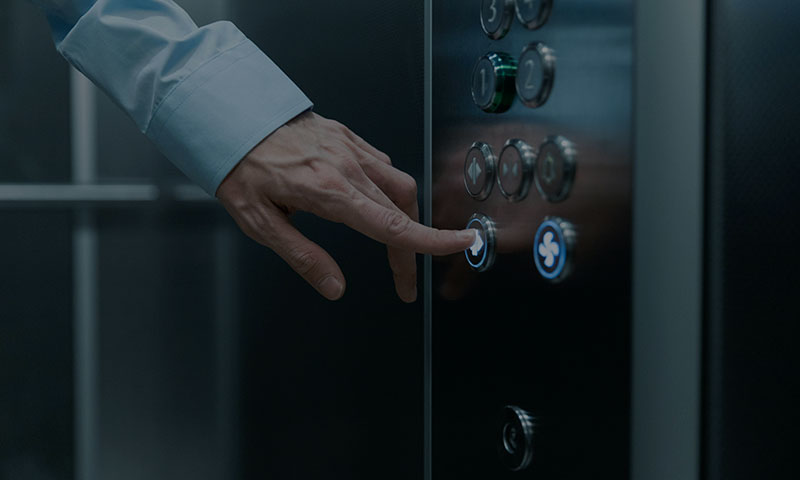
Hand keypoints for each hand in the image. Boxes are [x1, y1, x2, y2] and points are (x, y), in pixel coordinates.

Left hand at [216, 111, 474, 301]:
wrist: (229, 113)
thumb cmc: (239, 167)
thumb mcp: (259, 223)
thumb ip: (303, 257)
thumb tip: (336, 288)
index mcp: (329, 191)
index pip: (392, 224)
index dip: (430, 241)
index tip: (462, 245)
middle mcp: (347, 167)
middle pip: (402, 210)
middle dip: (412, 248)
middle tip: (402, 281)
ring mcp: (350, 148)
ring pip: (399, 184)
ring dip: (406, 217)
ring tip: (394, 244)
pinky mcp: (346, 136)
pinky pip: (381, 164)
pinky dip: (388, 188)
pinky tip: (374, 201)